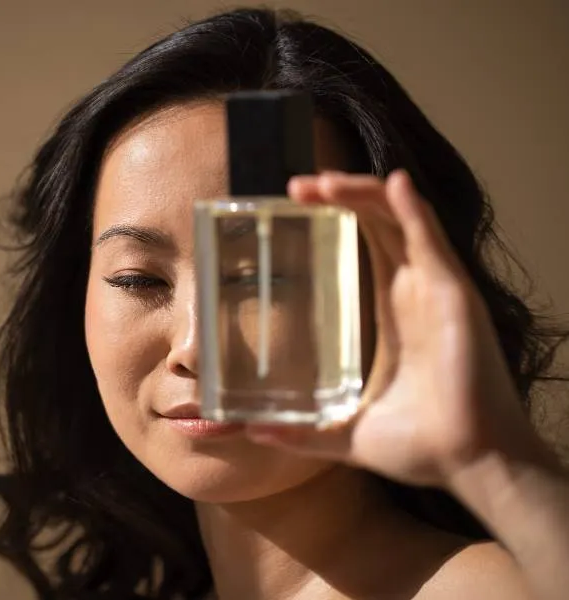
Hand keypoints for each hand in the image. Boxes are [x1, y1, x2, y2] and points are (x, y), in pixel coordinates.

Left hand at [245, 170, 541, 487]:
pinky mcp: (454, 298)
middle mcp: (415, 292)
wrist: (470, 466)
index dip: (337, 216)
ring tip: (320, 181)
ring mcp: (436, 290)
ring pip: (400, 220)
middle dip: (340, 195)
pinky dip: (412, 209)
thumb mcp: (347, 433)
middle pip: (379, 222)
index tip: (295, 204)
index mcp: (393, 312)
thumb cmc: (423, 447)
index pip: (366, 244)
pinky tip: (394, 185)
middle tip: (296, 185)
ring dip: (363, 192)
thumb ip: (302, 432)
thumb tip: (255, 434)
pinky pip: (432, 241)